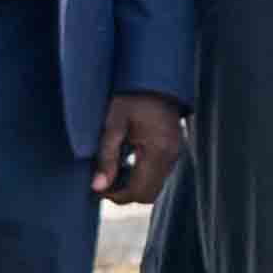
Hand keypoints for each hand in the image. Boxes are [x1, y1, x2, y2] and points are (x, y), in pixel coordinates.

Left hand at [91, 91, 185, 207]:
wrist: (155, 77)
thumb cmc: (131, 96)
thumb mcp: (113, 124)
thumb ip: (106, 157)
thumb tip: (97, 187)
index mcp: (158, 150)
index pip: (139, 191)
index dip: (117, 196)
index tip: (98, 187)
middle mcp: (171, 156)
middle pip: (148, 195)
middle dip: (124, 194)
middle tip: (103, 182)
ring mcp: (176, 153)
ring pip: (154, 187)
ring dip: (133, 185)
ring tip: (113, 170)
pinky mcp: (174, 150)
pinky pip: (159, 174)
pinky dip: (142, 176)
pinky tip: (127, 162)